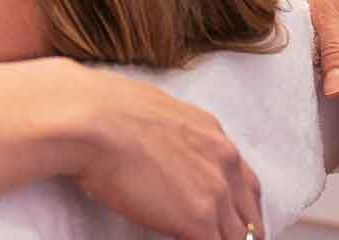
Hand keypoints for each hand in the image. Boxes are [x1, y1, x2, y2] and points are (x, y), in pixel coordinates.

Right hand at [55, 63, 262, 238]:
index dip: (240, 207)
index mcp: (211, 133)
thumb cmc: (100, 111)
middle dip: (240, 233)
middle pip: (250, 214)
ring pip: (238, 236)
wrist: (88, 121)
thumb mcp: (149, 112)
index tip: (230, 222)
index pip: (245, 183)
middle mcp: (223, 159)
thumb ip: (167, 135)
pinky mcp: (197, 219)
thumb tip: (154, 147)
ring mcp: (214, 191)